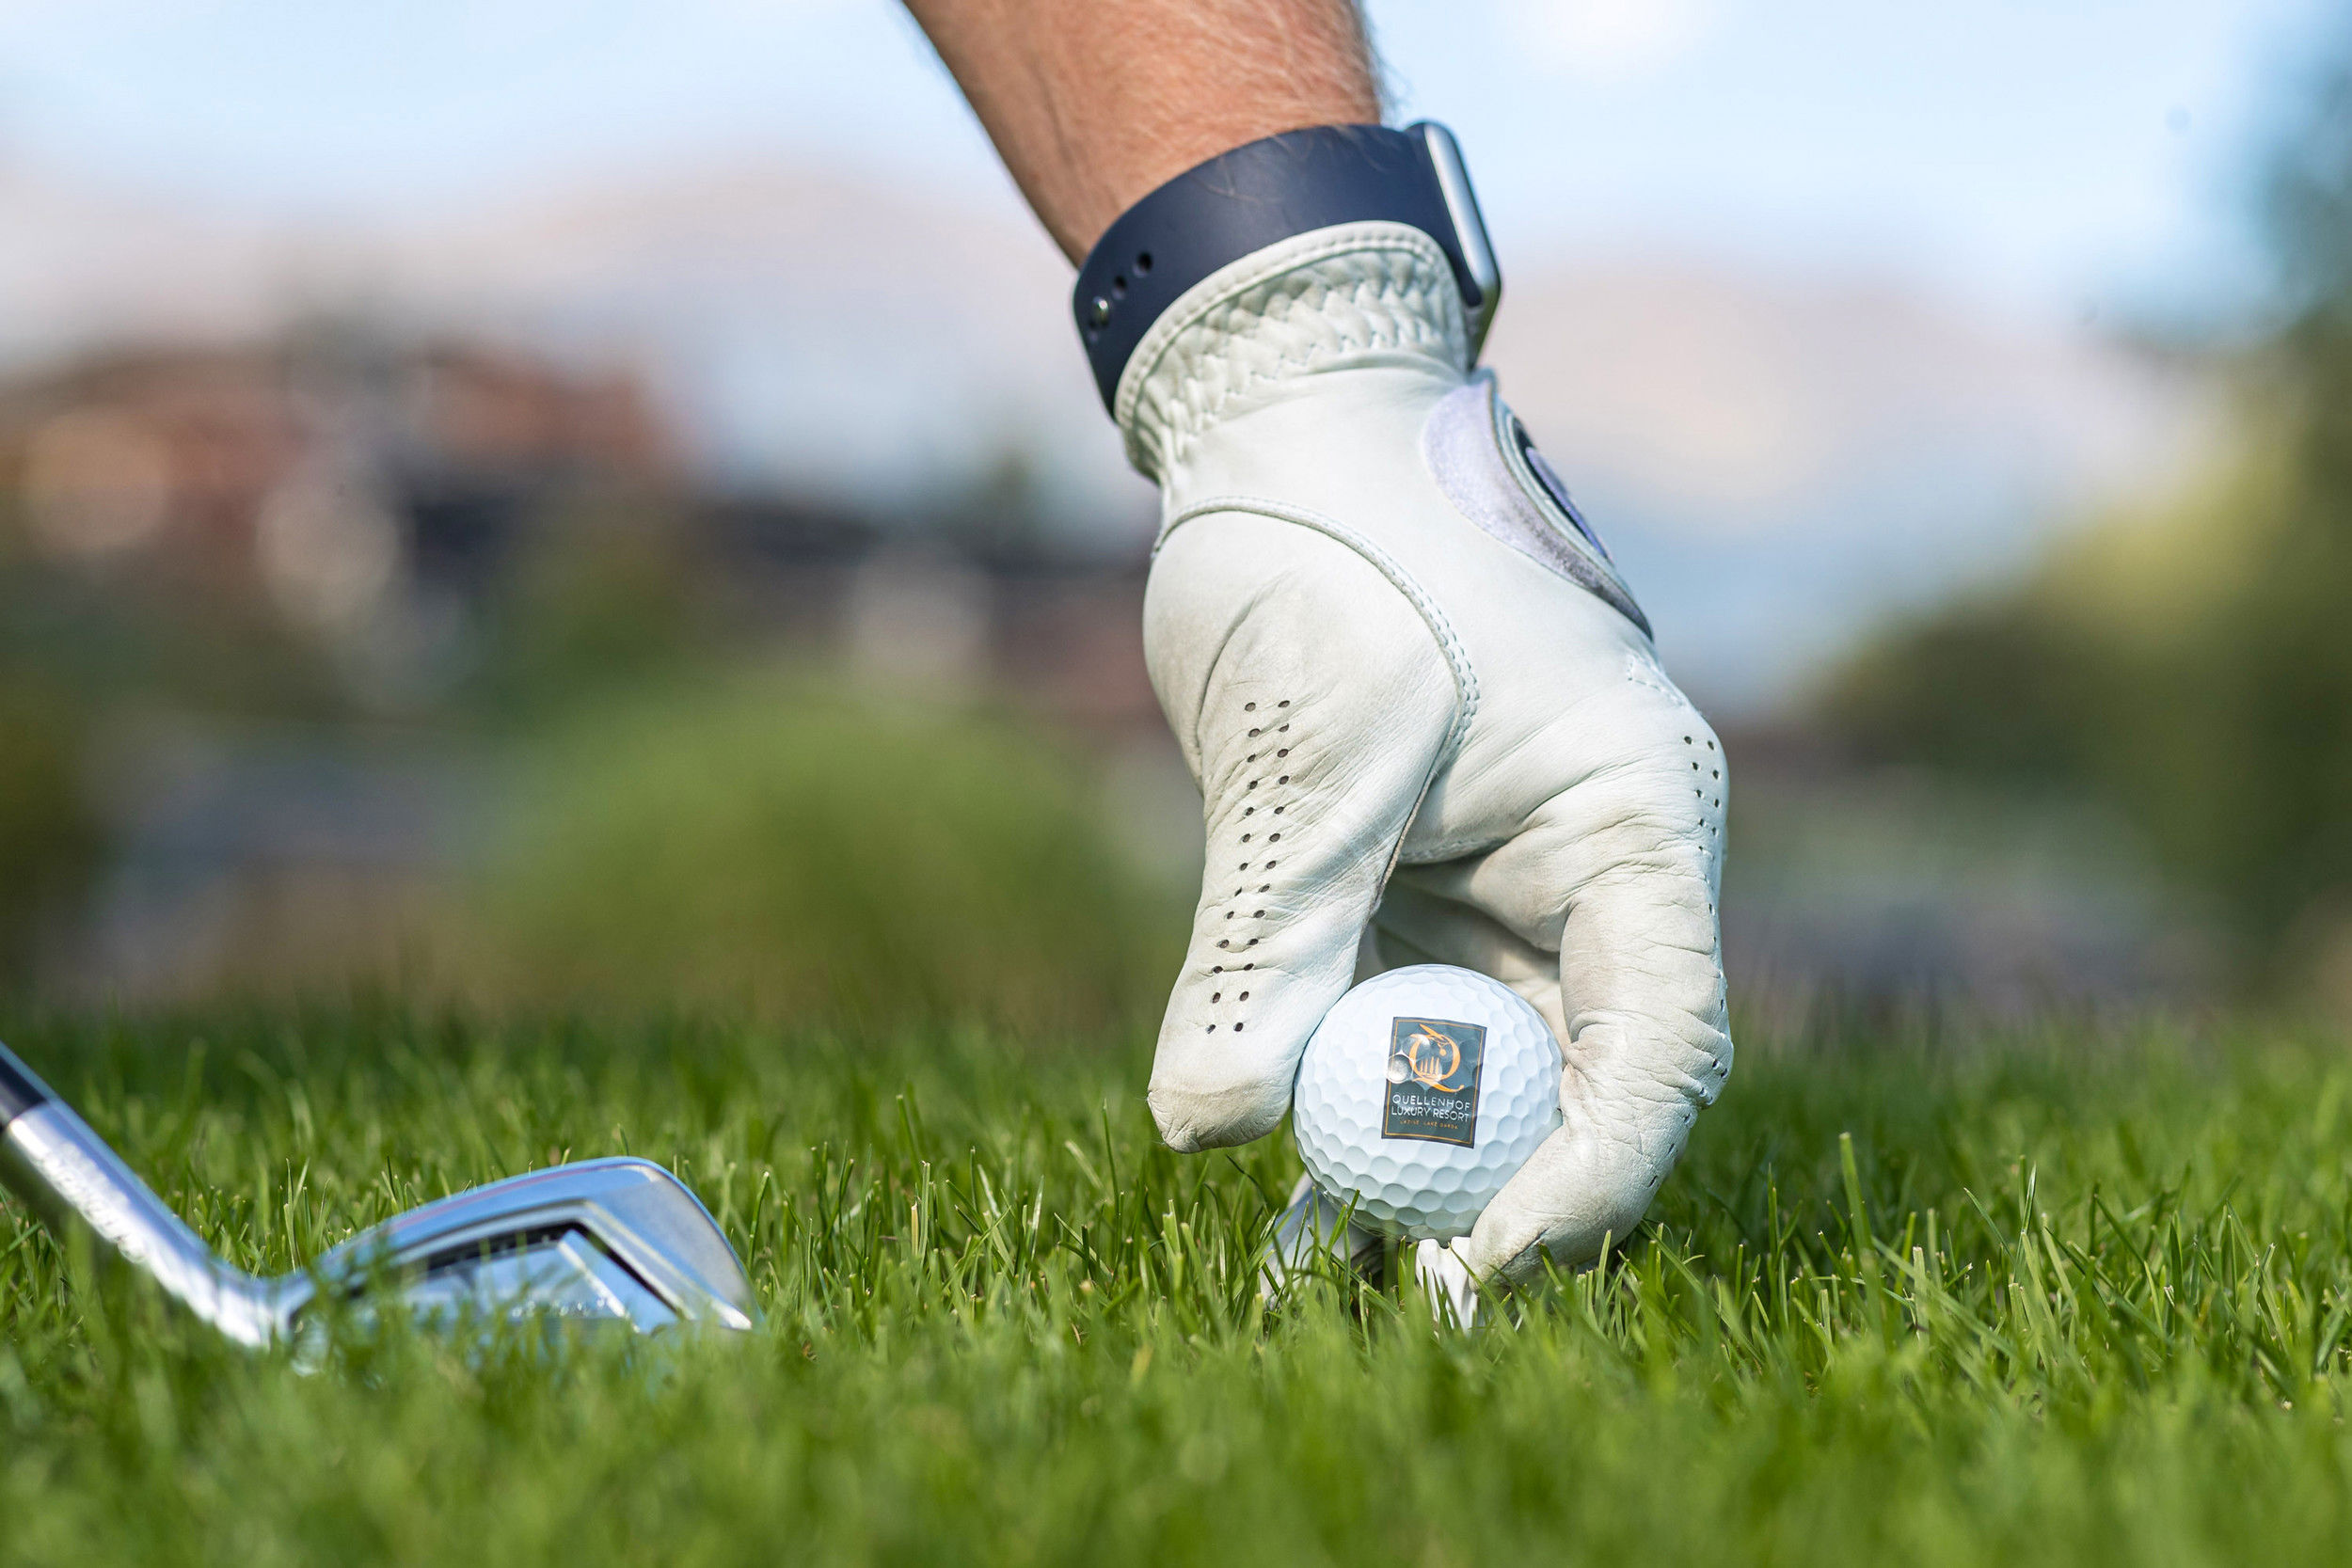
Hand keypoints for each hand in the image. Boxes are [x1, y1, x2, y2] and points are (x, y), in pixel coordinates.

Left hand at [1126, 221, 1732, 1285]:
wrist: (1285, 434)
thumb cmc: (1337, 549)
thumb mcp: (1313, 751)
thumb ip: (1272, 939)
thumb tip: (1209, 1127)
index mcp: (1639, 821)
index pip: (1662, 1040)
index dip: (1594, 1170)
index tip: (1485, 1254)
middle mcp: (1595, 871)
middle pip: (1583, 1077)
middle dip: (1503, 1188)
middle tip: (1407, 1292)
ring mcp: (1504, 888)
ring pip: (1479, 1062)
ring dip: (1408, 1153)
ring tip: (1321, 1259)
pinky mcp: (1415, 891)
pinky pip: (1391, 1018)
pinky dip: (1338, 1085)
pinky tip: (1265, 1156)